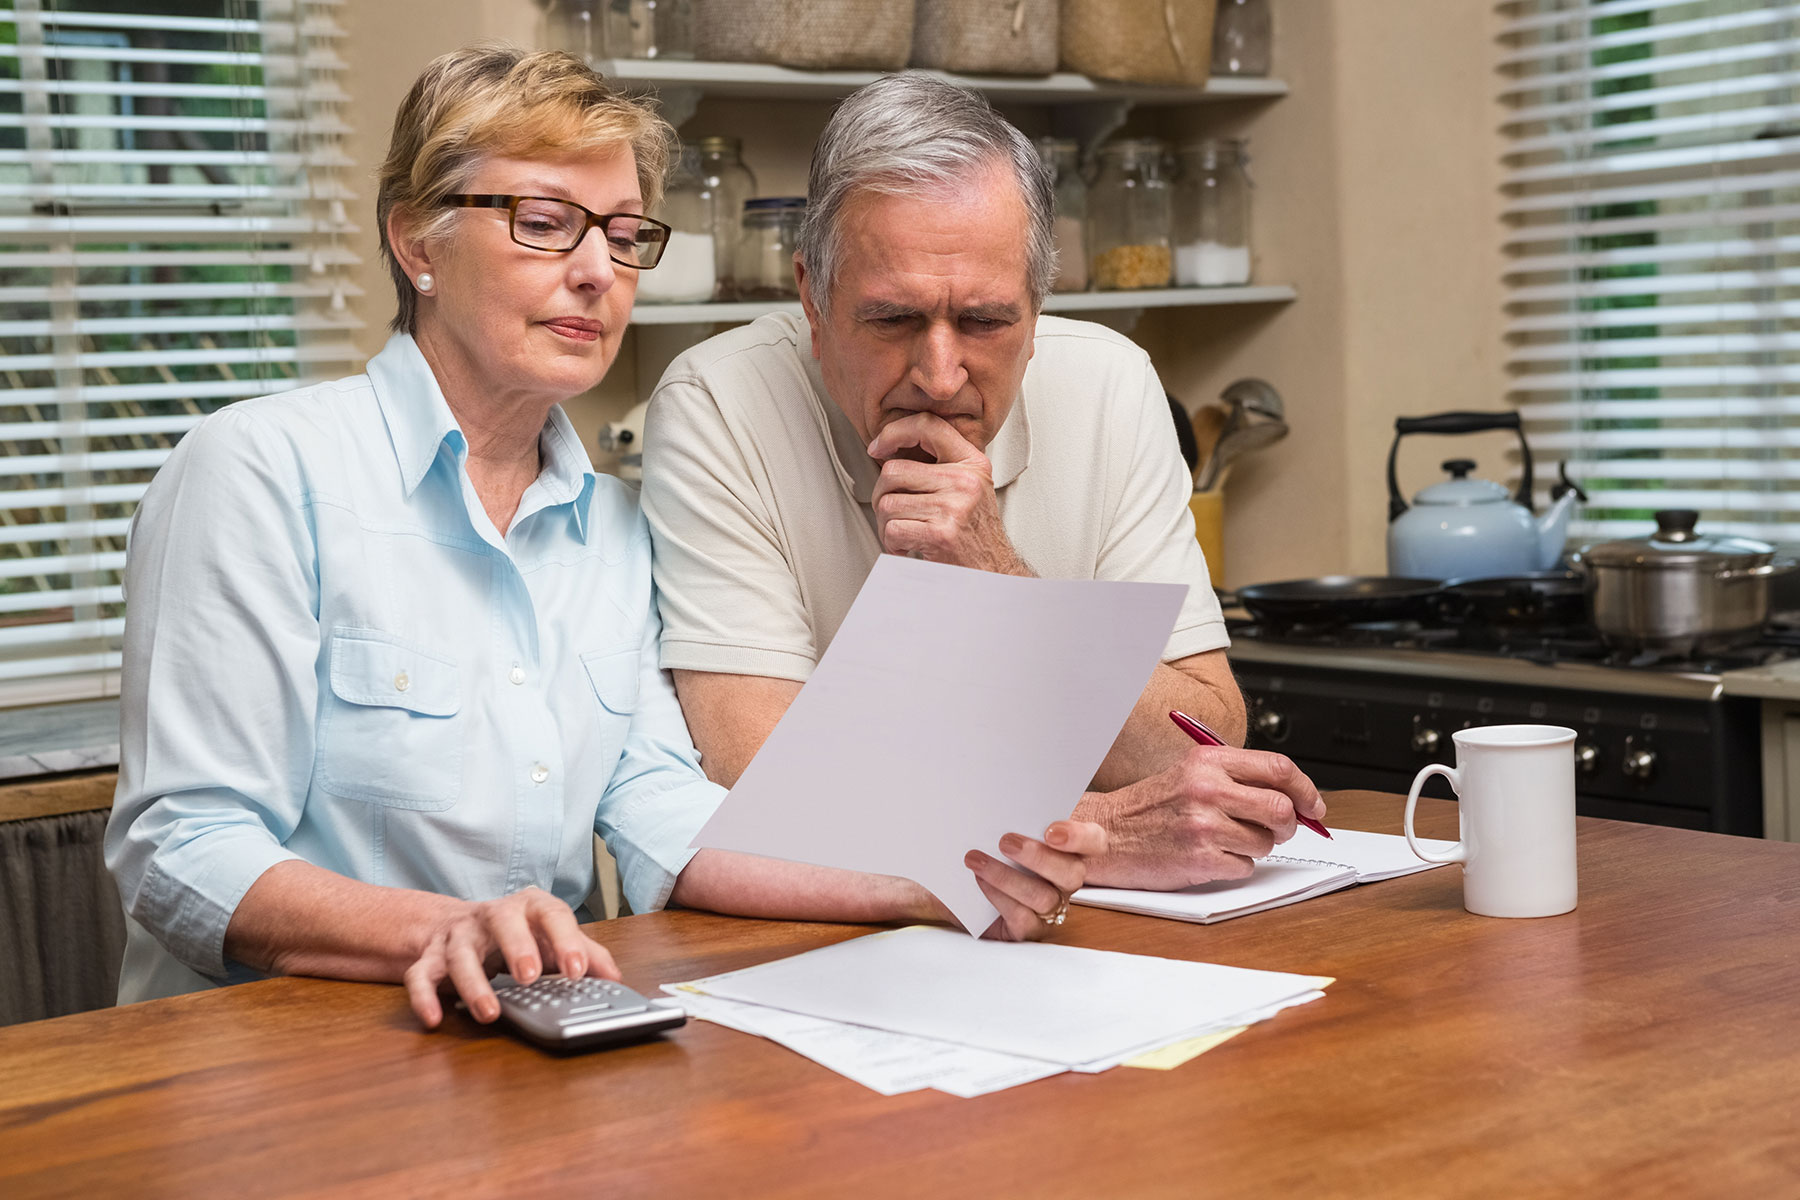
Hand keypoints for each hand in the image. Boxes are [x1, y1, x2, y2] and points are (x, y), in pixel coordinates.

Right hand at [402, 886, 619, 1028]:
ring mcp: (458, 936)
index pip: (551, 914)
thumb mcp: (553, 939)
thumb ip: (587, 955)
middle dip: (517, 947)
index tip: (577, 971)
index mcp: (529, 908)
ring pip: (460, 954)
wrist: (459, 926)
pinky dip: (424, 997)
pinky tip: (434, 1018)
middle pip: (502, 921)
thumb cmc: (517, 934)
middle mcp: (492, 916)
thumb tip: (615, 979)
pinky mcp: (430, 957)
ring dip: (474, 984)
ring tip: (489, 1012)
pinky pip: (422, 975)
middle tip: (529, 977)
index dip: (566, 940)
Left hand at [868, 413, 1027, 573]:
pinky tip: (908, 548)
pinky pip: (893, 529)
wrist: (993, 573)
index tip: (878, 448)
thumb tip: (891, 449)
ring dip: (886, 525)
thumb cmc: (975, 534)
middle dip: (882, 496)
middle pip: (893, 471)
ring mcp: (954, 506)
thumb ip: (941, 465)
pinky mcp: (941, 533)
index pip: (927, 425)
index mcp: (973, 463)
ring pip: (887, 503)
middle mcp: (965, 481)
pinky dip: (892, 544)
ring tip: (904, 534)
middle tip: (892, 513)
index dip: (894, 431)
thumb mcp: (969, 488)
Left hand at [958, 819, 1107, 940]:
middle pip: (1073, 874)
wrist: (962, 889)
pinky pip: (1023, 919)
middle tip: (1005, 841)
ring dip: (1006, 877)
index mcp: (1069, 850)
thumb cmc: (991, 850)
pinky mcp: (1029, 929)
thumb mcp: (1005, 828)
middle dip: (1038, 857)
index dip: (1080, 837)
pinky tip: (979, 881)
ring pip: (1043, 898)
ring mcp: (1050, 908)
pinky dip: (999, 897)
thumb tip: (1004, 799)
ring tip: (976, 860)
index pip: (1095, 842)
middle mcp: (1065, 880)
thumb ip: (1017, 815)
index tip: (1051, 830)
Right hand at [1078, 746, 1327, 889]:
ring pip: (1265, 842)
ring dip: (1256, 847)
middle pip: (1281, 808)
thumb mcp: (1192, 774)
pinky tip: (1210, 856)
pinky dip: (1235, 865)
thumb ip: (1239, 779)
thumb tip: (1295, 799)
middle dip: (1288, 825)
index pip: (1278, 768)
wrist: (1108, 833)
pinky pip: (1245, 867)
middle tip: (1278, 830)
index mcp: (1209, 761)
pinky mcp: (1200, 858)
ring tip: (1226, 841)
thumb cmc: (1152, 806)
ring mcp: (1203, 825)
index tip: (1313, 806)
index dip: (1305, 789)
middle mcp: (1207, 789)